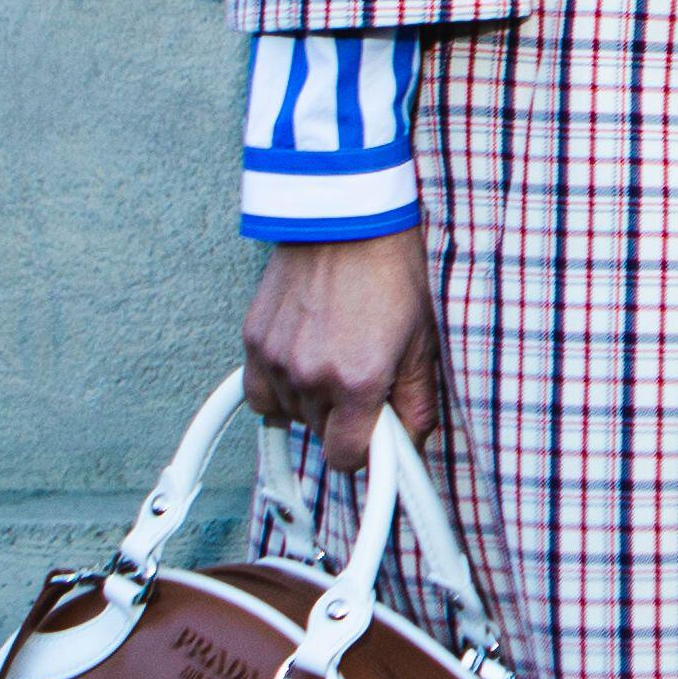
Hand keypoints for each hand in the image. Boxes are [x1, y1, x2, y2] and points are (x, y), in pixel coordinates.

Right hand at [245, 225, 444, 466]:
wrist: (348, 219)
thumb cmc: (392, 272)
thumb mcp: (423, 342)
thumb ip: (417, 404)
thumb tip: (412, 446)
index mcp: (358, 381)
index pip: (348, 459)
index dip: (365, 452)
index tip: (375, 439)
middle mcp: (311, 376)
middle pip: (321, 436)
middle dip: (345, 420)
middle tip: (365, 382)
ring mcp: (277, 358)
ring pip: (291, 415)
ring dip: (313, 402)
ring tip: (337, 359)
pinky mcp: (255, 340)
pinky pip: (260, 392)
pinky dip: (280, 389)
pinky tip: (303, 367)